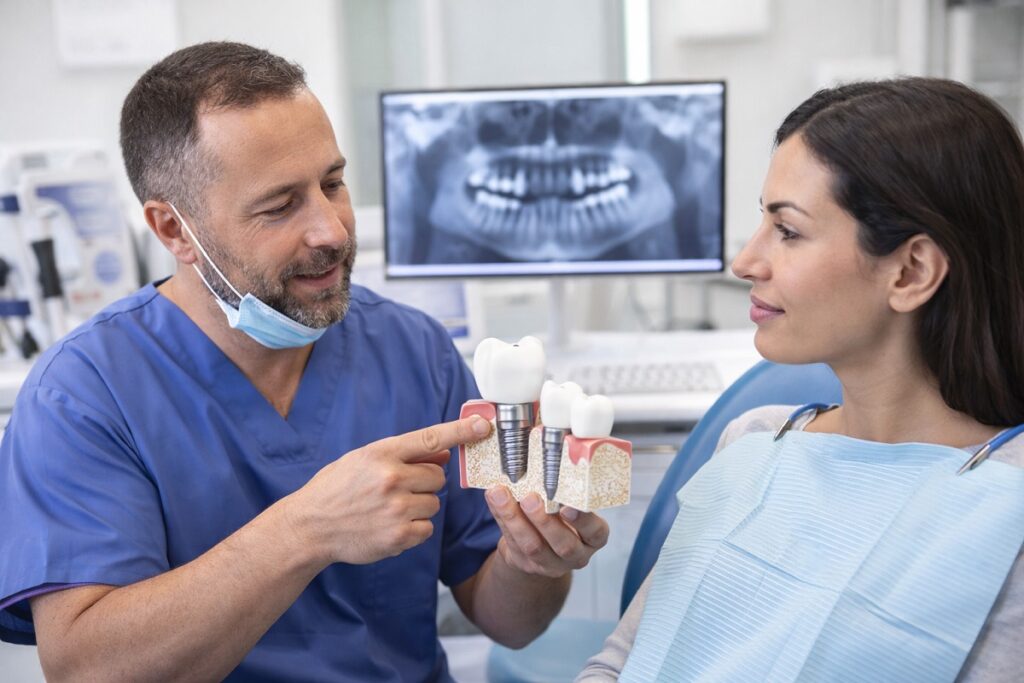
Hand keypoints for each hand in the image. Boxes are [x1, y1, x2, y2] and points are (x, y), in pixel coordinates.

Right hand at [282, 415, 491, 565]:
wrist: (310, 527)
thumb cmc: (337, 489)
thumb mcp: (364, 460)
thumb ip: (403, 455)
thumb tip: (444, 452)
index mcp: (381, 453)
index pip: (431, 438)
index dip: (461, 431)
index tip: (484, 425)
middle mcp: (391, 478)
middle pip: (437, 476)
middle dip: (424, 482)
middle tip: (396, 489)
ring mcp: (396, 509)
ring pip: (435, 503)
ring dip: (420, 506)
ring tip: (389, 508)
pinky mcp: (399, 537)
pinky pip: (427, 528)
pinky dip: (414, 528)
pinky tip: (389, 525)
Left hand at [484, 487, 608, 577]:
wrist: (539, 545)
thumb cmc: (561, 516)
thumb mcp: (570, 506)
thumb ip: (564, 492)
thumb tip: (548, 460)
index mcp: (593, 537)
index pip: (595, 532)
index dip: (583, 521)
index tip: (568, 507)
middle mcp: (576, 554)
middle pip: (563, 545)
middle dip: (544, 521)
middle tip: (530, 498)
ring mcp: (551, 564)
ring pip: (533, 546)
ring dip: (515, 519)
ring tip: (501, 495)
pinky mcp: (526, 564)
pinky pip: (511, 542)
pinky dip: (501, 518)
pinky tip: (493, 499)